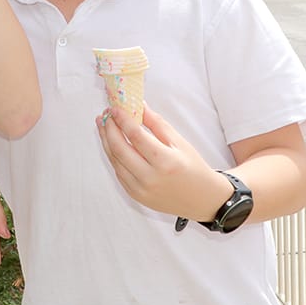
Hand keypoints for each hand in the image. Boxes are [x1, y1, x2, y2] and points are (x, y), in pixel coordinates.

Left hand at [96, 106, 230, 221]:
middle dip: (109, 129)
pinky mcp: (136, 196)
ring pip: (115, 161)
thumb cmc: (193, 167)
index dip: (122, 120)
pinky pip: (119, 172)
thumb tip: (138, 105)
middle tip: (105, 115)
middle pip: (120, 149)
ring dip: (106, 142)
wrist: (202, 199)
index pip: (136, 136)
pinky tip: (112, 144)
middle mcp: (150, 178)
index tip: (115, 107)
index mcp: (165, 162)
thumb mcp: (179, 141)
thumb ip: (156, 123)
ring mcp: (141, 189)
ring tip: (103, 126)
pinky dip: (114, 156)